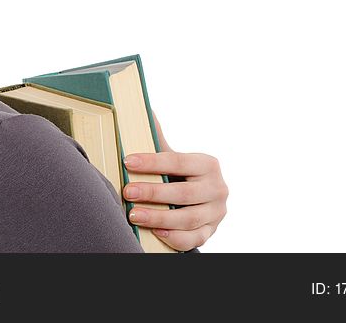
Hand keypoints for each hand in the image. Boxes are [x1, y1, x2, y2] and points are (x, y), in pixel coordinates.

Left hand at [122, 114, 227, 250]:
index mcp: (208, 164)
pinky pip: (193, 238)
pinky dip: (174, 237)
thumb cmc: (177, 174)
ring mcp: (216, 213)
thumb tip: (140, 107)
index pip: (178, 161)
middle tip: (127, 191)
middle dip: (152, 192)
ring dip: (158, 217)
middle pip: (183, 192)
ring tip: (133, 214)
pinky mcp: (210, 232)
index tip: (128, 161)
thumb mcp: (172, 155)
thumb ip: (157, 136)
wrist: (197, 200)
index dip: (152, 162)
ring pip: (188, 218)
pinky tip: (155, 232)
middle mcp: (218, 188)